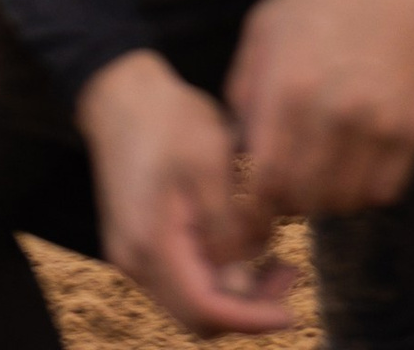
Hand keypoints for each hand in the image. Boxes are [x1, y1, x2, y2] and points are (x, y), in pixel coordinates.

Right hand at [77, 51, 291, 337]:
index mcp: (153, 245)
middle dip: (247, 308)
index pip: (205, 309)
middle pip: (197, 313)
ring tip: (278, 263)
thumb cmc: (169, 120)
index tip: (290, 313)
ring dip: (235, 292)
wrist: (123, 96)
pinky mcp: (142, 242)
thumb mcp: (209, 161)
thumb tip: (250, 262)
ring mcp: (135, 255)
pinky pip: (183, 276)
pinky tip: (247, 247)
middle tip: (290, 277)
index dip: (250, 318)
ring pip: (191, 299)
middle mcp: (137, 262)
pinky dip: (217, 274)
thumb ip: (229, 220)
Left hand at [227, 0, 413, 221]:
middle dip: (291, 198)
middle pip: (302, 199)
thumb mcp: (271, 20)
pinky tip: (362, 156)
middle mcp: (332, 113)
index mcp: (289, 87)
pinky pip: (383, 190)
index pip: (261, 183)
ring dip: (330, 195)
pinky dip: (368, 186)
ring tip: (329, 166)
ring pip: (343, 202)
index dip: (256, 198)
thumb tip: (237, 146)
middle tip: (295, 177)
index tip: (260, 189)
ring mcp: (378, 125)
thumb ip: (244, 86)